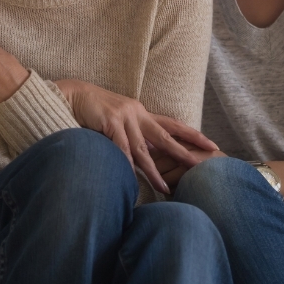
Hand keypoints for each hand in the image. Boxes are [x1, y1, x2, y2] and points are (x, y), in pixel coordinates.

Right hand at [55, 79, 218, 193]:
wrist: (72, 94)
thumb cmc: (94, 111)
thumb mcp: (118, 120)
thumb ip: (132, 135)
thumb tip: (145, 156)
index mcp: (141, 112)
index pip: (172, 124)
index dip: (192, 135)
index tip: (211, 144)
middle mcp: (136, 113)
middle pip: (165, 136)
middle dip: (183, 152)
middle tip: (200, 165)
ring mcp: (123, 117)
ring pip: (143, 149)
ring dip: (153, 171)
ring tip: (164, 188)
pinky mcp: (109, 122)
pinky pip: (120, 148)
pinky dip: (126, 164)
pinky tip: (131, 176)